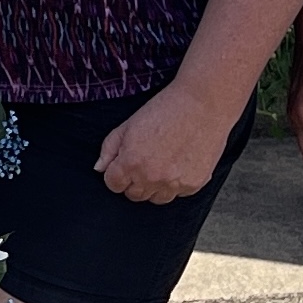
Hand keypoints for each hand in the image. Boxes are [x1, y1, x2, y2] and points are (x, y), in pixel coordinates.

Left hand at [96, 78, 234, 204]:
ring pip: (156, 198)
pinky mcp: (194, 184)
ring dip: (155, 186)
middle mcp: (151, 178)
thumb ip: (109, 149)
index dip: (117, 173)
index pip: (113, 185)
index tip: (125, 163)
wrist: (203, 104)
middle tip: (145, 160)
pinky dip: (177, 183)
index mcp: (131, 163)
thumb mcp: (128, 125)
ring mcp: (174, 184)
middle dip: (134, 181)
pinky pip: (178, 194)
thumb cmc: (165, 109)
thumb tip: (99, 169)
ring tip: (163, 162)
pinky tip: (179, 162)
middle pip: (134, 195)